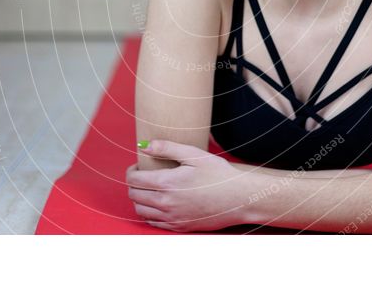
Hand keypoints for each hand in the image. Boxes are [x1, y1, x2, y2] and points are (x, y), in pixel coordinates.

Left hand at [126, 139, 251, 231]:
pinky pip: (153, 223)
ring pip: (140, 211)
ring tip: (151, 189)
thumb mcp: (194, 155)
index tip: (139, 165)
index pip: (133, 180)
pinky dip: (150, 213)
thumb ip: (167, 148)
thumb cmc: (219, 174)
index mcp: (167, 183)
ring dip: (140, 199)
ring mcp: (172, 217)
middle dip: (134, 183)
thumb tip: (144, 145)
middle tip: (145, 175)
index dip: (132, 170)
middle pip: (133, 195)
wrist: (239, 199)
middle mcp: (166, 203)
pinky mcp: (179, 226)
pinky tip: (160, 202)